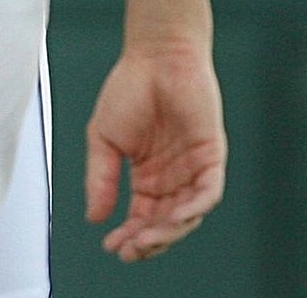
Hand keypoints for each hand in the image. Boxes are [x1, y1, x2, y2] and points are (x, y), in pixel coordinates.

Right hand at [85, 39, 226, 261]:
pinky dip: (194, 208)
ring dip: (169, 230)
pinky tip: (176, 217)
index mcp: (147, 176)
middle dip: (148, 241)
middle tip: (130, 249)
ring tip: (147, 238)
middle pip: (164, 223)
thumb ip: (100, 179)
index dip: (128, 235)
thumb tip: (94, 218)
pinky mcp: (211, 157)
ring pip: (187, 214)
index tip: (112, 246)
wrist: (155, 57)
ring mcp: (193, 169)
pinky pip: (208, 192)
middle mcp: (172, 178)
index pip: (142, 217)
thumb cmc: (129, 89)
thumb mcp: (103, 140)